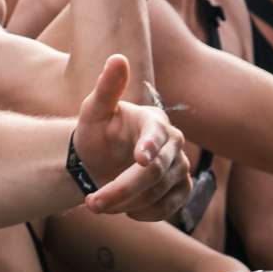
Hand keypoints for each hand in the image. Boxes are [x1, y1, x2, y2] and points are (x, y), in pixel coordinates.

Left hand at [70, 55, 191, 220]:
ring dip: (127, 204)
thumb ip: (106, 88)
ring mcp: (180, 167)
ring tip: (97, 204)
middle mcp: (173, 142)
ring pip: (161, 192)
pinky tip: (124, 211)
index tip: (141, 159)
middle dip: (122, 189)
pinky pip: (170, 207)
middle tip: (91, 203)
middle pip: (155, 172)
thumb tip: (117, 58)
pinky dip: (145, 213)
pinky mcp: (181, 189)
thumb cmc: (97, 132)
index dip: (151, 146)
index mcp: (153, 119)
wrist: (100, 160)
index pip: (157, 133)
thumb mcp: (94, 111)